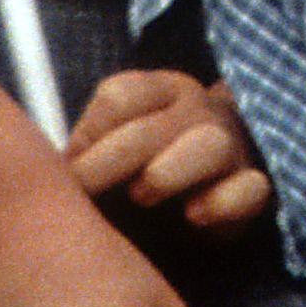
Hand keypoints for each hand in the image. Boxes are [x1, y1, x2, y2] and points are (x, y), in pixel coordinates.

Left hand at [68, 69, 270, 233]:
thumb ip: (87, 148)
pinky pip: (249, 189)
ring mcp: (231, 146)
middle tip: (83, 193)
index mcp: (159, 91)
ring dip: (167, 172)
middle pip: (153, 126)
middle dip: (110, 162)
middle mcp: (197, 111)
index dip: (88, 133)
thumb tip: (53, 169)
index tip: (68, 168)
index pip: (120, 97)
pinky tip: (194, 216)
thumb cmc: (147, 165)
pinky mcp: (253, 186)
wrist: (213, 183)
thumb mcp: (114, 144)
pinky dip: (221, 203)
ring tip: (141, 196)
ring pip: (209, 145)